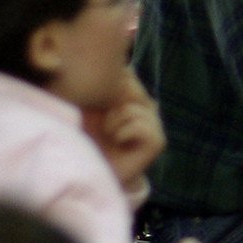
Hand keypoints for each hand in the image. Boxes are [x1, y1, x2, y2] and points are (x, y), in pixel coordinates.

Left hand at [83, 69, 164, 191]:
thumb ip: (105, 89)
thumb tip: (119, 69)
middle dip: (111, 104)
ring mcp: (155, 124)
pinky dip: (122, 132)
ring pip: (134, 108)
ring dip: (114, 122)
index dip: (111, 86)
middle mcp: (147, 108)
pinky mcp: (157, 141)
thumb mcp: (90, 109)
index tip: (96, 106)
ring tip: (109, 135)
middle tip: (103, 124)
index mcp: (133, 98)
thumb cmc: (85, 140)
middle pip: (132, 88)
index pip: (128, 76)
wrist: (90, 174)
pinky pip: (140, 124)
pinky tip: (117, 141)